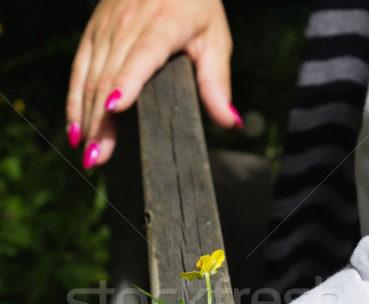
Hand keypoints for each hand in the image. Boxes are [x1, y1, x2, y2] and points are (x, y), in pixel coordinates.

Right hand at [66, 0, 238, 166]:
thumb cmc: (194, 4)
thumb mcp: (215, 39)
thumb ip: (217, 83)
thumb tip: (229, 121)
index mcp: (163, 24)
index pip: (142, 56)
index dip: (127, 81)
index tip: (115, 109)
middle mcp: (129, 23)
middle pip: (109, 77)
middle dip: (101, 121)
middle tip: (97, 158)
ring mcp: (107, 27)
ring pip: (91, 77)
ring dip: (86, 118)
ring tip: (87, 154)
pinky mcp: (93, 31)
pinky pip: (79, 69)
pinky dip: (74, 100)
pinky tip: (75, 129)